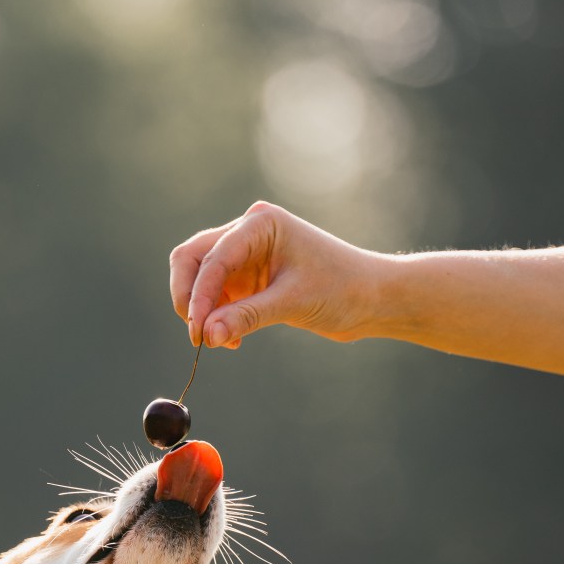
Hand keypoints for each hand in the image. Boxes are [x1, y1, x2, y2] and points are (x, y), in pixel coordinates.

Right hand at [169, 202, 378, 347]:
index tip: (197, 330)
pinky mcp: (248, 278)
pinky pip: (216, 296)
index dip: (199, 294)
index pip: (213, 256)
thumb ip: (247, 316)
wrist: (373, 298)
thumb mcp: (293, 303)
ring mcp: (246, 255)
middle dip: (190, 298)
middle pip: (193, 259)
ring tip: (221, 340)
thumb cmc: (343, 289)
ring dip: (202, 311)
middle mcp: (248, 232)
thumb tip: (206, 336)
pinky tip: (232, 338)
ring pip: (200, 279)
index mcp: (261, 223)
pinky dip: (216, 317)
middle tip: (197, 334)